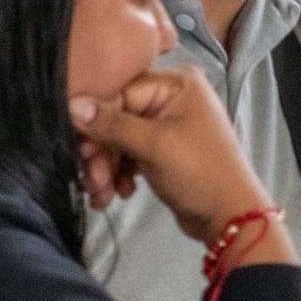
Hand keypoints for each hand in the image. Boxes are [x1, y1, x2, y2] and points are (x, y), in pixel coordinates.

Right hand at [76, 72, 285, 259]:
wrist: (229, 216)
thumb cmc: (199, 173)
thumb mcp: (153, 146)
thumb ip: (111, 124)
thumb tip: (71, 103)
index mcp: (176, 84)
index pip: (118, 92)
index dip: (95, 122)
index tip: (81, 150)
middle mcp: (171, 97)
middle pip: (116, 117)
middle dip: (100, 152)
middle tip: (93, 180)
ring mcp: (167, 124)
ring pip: (119, 139)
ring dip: (106, 167)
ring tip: (102, 193)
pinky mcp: (162, 149)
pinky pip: (129, 153)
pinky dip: (119, 173)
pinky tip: (118, 194)